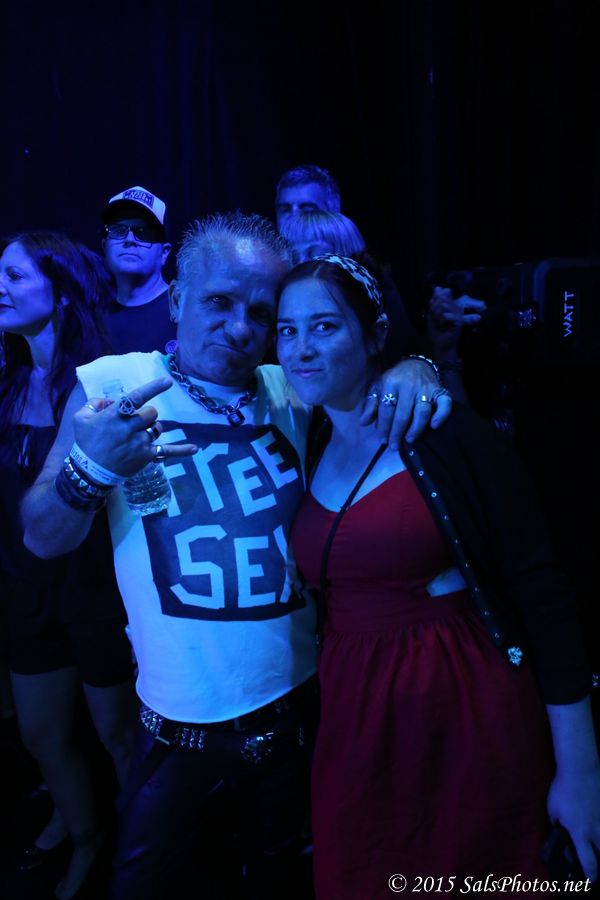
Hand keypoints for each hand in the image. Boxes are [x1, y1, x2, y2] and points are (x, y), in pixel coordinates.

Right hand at [73, 377, 197, 476]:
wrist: (89, 472)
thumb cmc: (85, 443)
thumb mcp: (81, 418)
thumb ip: (95, 403)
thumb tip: (111, 401)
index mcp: (115, 416)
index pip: (137, 398)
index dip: (153, 388)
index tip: (168, 381)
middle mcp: (130, 428)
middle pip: (151, 413)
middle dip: (145, 414)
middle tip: (134, 422)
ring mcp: (140, 443)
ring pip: (157, 428)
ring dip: (151, 428)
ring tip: (137, 435)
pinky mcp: (147, 456)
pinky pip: (167, 451)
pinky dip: (182, 450)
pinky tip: (195, 449)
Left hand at [360, 359, 451, 448]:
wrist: (415, 363)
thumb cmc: (395, 379)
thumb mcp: (379, 387)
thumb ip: (372, 405)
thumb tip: (363, 423)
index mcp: (391, 383)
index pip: (387, 410)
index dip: (384, 427)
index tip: (382, 440)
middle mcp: (409, 386)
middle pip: (403, 414)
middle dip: (397, 432)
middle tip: (394, 446)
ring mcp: (426, 389)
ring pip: (422, 411)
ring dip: (416, 428)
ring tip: (409, 439)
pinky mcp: (439, 390)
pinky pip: (445, 403)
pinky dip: (441, 415)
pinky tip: (434, 426)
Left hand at [428, 287, 485, 356]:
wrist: (441, 346)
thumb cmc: (437, 331)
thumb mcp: (433, 314)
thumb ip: (435, 301)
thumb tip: (438, 287)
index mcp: (451, 305)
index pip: (444, 293)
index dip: (435, 299)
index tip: (432, 309)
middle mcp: (457, 308)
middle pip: (443, 298)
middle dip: (434, 308)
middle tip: (435, 318)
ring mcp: (459, 314)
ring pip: (444, 305)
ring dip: (436, 314)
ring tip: (438, 322)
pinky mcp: (459, 321)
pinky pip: (446, 315)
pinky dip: (440, 320)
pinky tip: (441, 325)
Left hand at [547, 768, 599, 881]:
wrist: (580, 769)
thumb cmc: (563, 789)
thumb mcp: (553, 809)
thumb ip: (557, 824)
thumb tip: (559, 832)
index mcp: (579, 832)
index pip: (588, 861)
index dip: (590, 875)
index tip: (591, 881)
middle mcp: (595, 829)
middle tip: (597, 867)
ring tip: (596, 845)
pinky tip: (598, 821)